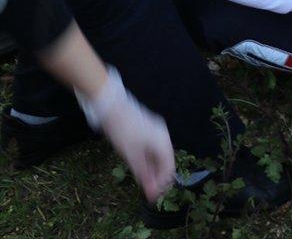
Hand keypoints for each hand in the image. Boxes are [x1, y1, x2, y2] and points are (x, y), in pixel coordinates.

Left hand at [77, 68, 175, 201]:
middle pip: (165, 161)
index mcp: (162, 142)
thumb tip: (151, 191)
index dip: (162, 183)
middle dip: (158, 177)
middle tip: (148, 191)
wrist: (112, 107)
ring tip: (143, 182)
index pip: (168, 167)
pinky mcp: (148, 129)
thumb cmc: (123, 132)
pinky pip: (153, 148)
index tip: (153, 196)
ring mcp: (156, 131)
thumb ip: (143, 174)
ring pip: (158, 155)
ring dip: (153, 169)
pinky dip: (148, 160)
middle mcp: (163, 136)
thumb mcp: (131, 156)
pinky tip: (140, 168)